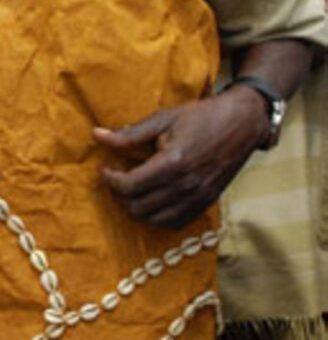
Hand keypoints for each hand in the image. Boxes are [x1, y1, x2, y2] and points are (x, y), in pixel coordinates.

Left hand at [94, 87, 268, 229]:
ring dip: (137, 207)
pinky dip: (157, 216)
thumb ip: (129, 134)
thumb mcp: (163, 119)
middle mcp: (187, 186)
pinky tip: (151, 197)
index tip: (105, 168)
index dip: (111, 180)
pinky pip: (175, 222)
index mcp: (174, 163)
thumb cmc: (201, 116)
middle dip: (121, 194)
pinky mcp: (207, 203)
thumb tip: (96, 135)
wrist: (242, 124)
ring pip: (155, 219)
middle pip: (139, 206)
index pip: (131, 186)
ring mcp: (199, 198)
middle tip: (116, 176)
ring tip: (131, 187)